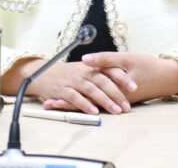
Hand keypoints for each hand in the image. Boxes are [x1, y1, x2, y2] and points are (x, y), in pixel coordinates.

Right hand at [2, 57, 131, 114]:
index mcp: (91, 66)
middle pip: (103, 81)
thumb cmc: (69, 74)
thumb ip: (101, 75)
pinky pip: (75, 97)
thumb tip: (123, 81)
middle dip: (117, 93)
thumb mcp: (85, 70)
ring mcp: (73, 80)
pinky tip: (94, 111)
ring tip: (116, 110)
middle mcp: (83, 71)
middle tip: (127, 105)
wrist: (43, 73)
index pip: (110, 70)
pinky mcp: (62, 90)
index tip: (135, 87)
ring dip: (105, 101)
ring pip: (91, 89)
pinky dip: (85, 104)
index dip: (123, 78)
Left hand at [43, 52, 177, 108]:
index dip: (67, 93)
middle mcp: (113, 96)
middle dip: (66, 102)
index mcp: (112, 86)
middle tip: (49, 104)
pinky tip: (79, 102)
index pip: (84, 92)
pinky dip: (88, 102)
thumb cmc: (147, 66)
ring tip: (57, 105)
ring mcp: (117, 100)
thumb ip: (105, 59)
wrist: (166, 77)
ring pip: (92, 103)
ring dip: (74, 104)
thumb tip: (84, 60)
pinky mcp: (120, 100)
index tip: (51, 95)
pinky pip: (101, 102)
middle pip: (85, 100)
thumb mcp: (126, 58)